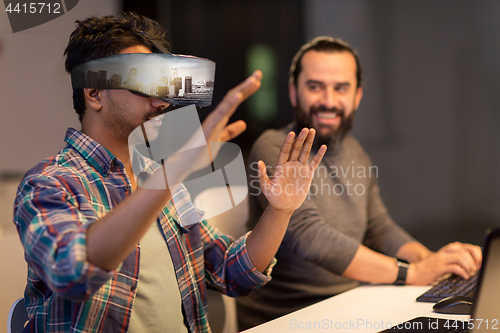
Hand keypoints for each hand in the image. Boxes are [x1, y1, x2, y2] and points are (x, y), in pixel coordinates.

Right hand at [151, 71, 261, 188]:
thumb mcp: (220, 140)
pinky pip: (220, 115)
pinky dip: (228, 104)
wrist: (185, 163)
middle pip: (233, 98)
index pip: (235, 101)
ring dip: (240, 91)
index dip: (246, 90)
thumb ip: (230, 131)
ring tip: (252, 81)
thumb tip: (243, 124)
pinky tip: (237, 96)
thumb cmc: (199, 152)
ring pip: (228, 103)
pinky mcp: (209, 129)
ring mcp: (212, 122)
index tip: (257, 80)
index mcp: (220, 119)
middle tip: (258, 73)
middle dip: (246, 85)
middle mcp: (216, 117)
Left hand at [257, 128, 326, 211]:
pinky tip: (323, 147)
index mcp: (280, 166)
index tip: (292, 133)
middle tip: (306, 129)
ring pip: (305, 152)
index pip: (285, 150)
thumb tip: (258, 162)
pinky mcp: (307, 174)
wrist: (284, 207)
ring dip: (309, 142)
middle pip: (296, 148)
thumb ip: (262, 175)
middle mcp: (290, 164)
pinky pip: (314, 163)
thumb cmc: (273, 198)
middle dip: (301, 138)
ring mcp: (299, 168)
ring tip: (312, 131)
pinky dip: (319, 155)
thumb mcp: (266, 187)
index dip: (288, 142)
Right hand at [406, 242, 481, 284]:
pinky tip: (463, 276)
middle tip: (475, 269)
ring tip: (469, 272)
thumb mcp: (442, 260)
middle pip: (464, 251)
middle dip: (473, 261)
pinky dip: (462, 272)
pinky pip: (454, 267)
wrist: (414, 272)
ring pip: (460, 257)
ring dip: (468, 266)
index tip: (478, 263)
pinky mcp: (438, 267)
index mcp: (447, 250)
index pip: (466, 247)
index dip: (475, 254)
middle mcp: (444, 252)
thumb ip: (453, 259)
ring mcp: (441, 259)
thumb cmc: (428, 268)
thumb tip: (470, 264)